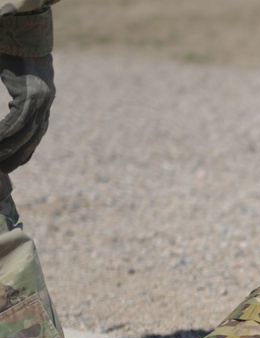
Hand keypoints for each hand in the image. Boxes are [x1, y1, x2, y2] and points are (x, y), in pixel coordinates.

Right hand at [0, 53, 53, 172]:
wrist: (24, 36)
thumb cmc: (15, 55)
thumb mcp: (16, 80)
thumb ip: (17, 98)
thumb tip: (16, 106)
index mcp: (44, 102)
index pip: (36, 133)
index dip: (26, 149)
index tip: (16, 162)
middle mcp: (45, 104)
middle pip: (32, 138)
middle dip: (19, 155)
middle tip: (5, 169)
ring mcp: (40, 101)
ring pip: (25, 133)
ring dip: (10, 147)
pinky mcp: (31, 96)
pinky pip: (17, 121)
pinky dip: (6, 133)